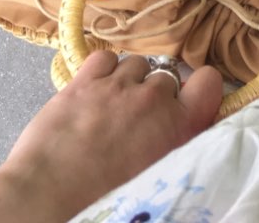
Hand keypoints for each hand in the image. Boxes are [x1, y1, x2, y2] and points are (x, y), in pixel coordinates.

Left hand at [0, 50, 221, 222]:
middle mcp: (154, 97)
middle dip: (155, 94)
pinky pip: (106, 58)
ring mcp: (119, 85)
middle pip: (167, 76)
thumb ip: (175, 143)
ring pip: (136, 64)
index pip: (209, 81)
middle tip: (137, 120)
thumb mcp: (159, 174)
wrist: (49, 197)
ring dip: (128, 80)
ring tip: (112, 106)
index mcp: (179, 125)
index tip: (186, 102)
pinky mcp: (85, 80)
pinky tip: (94, 90)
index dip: (199, 88)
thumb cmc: (105, 199)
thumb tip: (179, 128)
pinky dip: (103, 70)